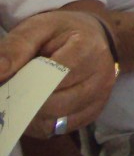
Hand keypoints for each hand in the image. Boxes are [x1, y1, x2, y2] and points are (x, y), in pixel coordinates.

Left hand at [0, 11, 116, 137]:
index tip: (9, 82)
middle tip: (14, 91)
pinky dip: (43, 123)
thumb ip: (17, 46)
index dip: (26, 84)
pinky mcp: (95, 111)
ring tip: (25, 98)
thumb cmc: (63, 31)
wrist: (93, 36)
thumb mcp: (38, 27)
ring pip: (56, 120)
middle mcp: (101, 75)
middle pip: (55, 103)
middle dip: (27, 101)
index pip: (53, 78)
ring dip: (33, 115)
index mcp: (89, 49)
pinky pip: (60, 129)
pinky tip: (37, 107)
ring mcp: (101, 96)